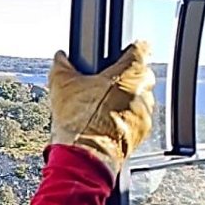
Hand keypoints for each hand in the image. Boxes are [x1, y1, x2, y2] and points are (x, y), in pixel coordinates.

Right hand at [48, 41, 156, 176]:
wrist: (85, 156)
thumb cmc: (79, 121)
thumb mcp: (62, 85)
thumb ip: (62, 66)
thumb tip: (60, 58)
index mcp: (129, 74)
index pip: (141, 49)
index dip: (132, 48)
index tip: (127, 50)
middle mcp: (142, 92)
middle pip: (143, 75)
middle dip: (129, 76)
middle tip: (109, 81)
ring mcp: (144, 114)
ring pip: (142, 99)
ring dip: (129, 99)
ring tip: (106, 105)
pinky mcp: (142, 134)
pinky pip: (139, 120)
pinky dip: (128, 119)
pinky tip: (109, 122)